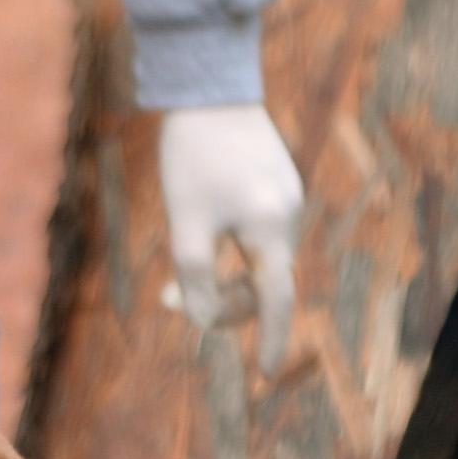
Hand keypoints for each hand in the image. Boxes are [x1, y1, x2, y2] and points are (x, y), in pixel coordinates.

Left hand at [159, 101, 303, 374]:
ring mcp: (289, 197)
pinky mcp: (278, 182)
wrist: (210, 83)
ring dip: (220, 272)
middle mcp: (290, 215)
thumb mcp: (185, 220)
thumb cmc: (192, 153)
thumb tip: (206, 319)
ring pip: (256, 258)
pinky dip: (229, 247)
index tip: (264, 374)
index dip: (268, 338)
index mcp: (272, 229)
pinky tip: (200, 224)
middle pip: (261, 282)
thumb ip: (196, 275)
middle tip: (167, 298)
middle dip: (220, 299)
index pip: (274, 300)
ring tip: (174, 266)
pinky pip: (257, 232)